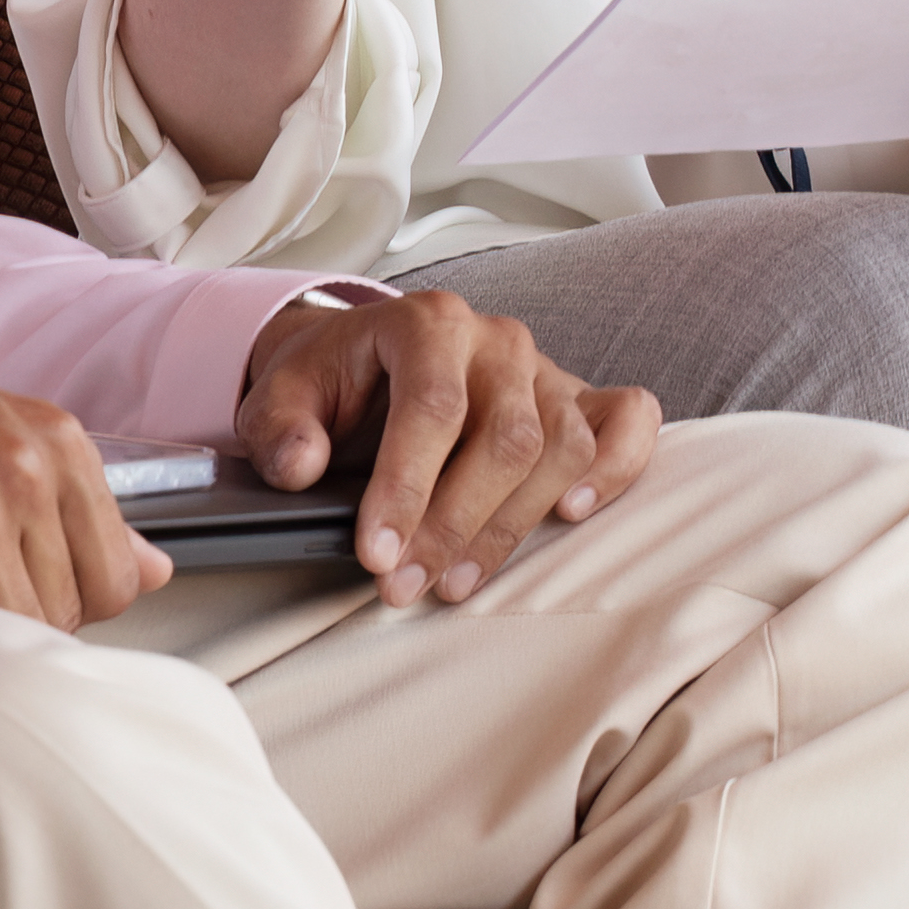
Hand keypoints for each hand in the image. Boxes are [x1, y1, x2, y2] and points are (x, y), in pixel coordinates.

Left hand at [233, 292, 658, 608]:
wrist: (366, 362)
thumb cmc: (332, 383)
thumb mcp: (280, 396)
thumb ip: (280, 427)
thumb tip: (299, 465)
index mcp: (426, 322)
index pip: (433, 407)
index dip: (406, 488)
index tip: (377, 554)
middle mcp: (496, 340)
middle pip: (506, 437)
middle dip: (453, 525)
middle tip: (404, 586)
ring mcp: (544, 368)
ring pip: (561, 448)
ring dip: (512, 526)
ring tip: (454, 582)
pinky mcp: (578, 399)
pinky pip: (628, 421)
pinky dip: (618, 467)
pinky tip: (572, 515)